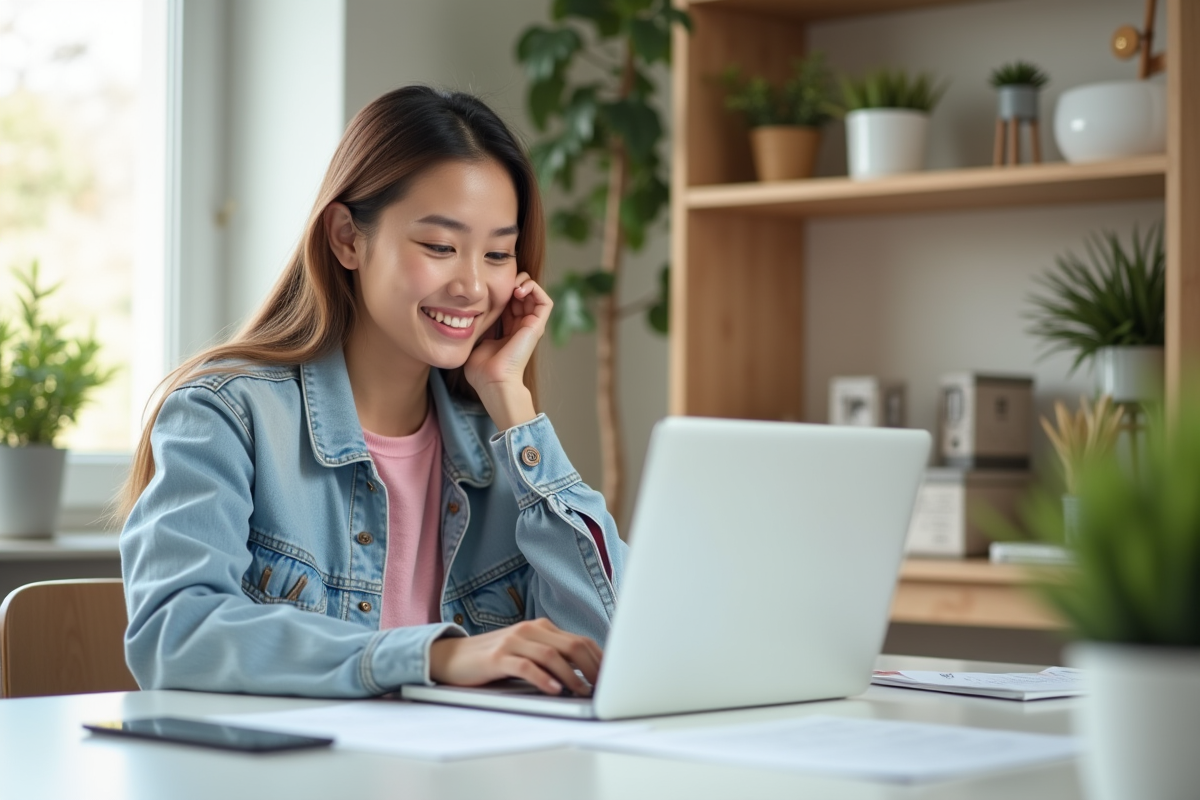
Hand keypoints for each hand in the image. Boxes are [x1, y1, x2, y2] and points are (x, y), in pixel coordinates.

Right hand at [429, 618, 601, 695]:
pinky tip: (554, 690)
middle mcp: (529, 630)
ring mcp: (513, 641)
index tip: (612, 677)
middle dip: (592, 667)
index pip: (579, 640)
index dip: (599, 659)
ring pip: (552, 655)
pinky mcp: (497, 657)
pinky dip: (543, 679)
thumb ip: (550, 657)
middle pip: (571, 645)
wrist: (452, 657)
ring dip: (571, 676)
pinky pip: (525, 666)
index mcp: (540, 627)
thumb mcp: (525, 652)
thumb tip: (584, 676)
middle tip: (603, 687)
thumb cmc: (492, 659)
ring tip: (582, 692)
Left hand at [464, 273, 550, 429]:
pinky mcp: (537, 326)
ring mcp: (531, 326)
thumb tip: (466, 317)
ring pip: (536, 294)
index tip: (488, 288)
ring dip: (525, 282)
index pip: (510, 301)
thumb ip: (477, 328)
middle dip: (513, 282)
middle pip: (523, 294)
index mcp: (508, 329)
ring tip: (512, 285)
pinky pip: (545, 300)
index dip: (501, 289)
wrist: (492, 381)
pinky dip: (534, 289)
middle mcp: (522, 326)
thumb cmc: (482, 370)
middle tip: (501, 283)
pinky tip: (518, 290)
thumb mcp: (476, 341)